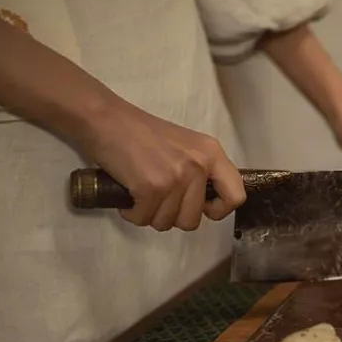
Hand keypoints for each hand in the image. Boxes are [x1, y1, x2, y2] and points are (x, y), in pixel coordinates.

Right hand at [80, 101, 244, 230]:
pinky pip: (144, 219)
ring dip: (149, 214)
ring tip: (140, 194)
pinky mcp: (151, 188)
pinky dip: (132, 213)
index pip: (235, 196)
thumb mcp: (184, 145)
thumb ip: (198, 171)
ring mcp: (176, 178)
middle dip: (171, 216)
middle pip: (193, 220)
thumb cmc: (140, 132)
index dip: (218, 211)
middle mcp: (198, 166)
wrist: (106, 119)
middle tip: (156, 199)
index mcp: (211, 153)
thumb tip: (200, 205)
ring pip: (167, 223)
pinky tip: (128, 195)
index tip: (201, 209)